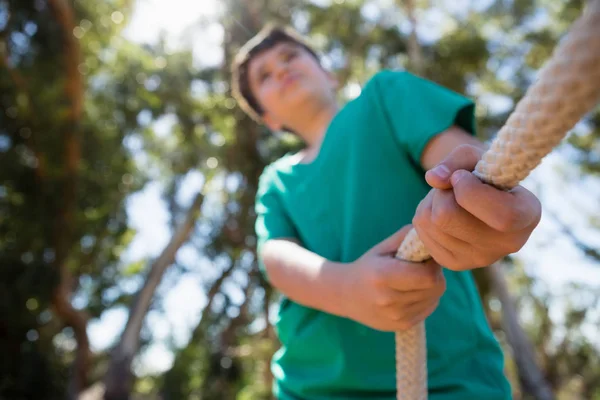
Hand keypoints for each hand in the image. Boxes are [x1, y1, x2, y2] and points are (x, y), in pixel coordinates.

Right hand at [342, 226, 445, 330]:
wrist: (345, 294)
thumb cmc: (368, 266)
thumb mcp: (383, 247)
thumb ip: (407, 236)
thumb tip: (432, 236)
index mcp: (383, 275)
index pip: (428, 275)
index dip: (433, 264)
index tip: (425, 258)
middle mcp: (389, 299)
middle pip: (435, 288)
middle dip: (434, 275)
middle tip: (423, 268)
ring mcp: (395, 316)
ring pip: (434, 299)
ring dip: (431, 287)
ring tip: (415, 280)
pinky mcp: (401, 325)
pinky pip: (429, 309)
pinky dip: (426, 299)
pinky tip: (412, 292)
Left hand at [413, 144, 541, 270]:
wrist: (480, 199)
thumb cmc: (484, 173)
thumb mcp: (477, 156)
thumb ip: (457, 159)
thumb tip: (433, 178)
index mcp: (527, 215)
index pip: (500, 215)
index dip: (470, 192)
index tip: (461, 176)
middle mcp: (508, 244)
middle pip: (448, 217)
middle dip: (442, 193)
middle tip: (451, 185)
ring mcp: (480, 259)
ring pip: (431, 224)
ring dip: (431, 202)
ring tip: (448, 197)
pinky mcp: (455, 263)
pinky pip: (423, 234)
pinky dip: (425, 216)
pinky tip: (443, 214)